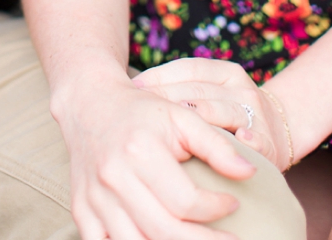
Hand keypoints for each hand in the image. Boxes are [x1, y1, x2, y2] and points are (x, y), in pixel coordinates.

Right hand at [53, 69, 256, 239]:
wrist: (90, 105)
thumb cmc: (141, 111)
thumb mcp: (181, 116)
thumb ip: (216, 144)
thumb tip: (250, 172)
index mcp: (140, 152)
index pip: (186, 202)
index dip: (216, 209)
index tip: (233, 204)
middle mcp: (114, 179)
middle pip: (164, 232)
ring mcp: (94, 199)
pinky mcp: (81, 212)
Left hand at [132, 59, 291, 171]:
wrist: (283, 132)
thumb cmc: (230, 115)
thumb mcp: (211, 95)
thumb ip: (181, 91)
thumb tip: (129, 91)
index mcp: (225, 71)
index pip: (187, 69)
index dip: (159, 77)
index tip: (131, 89)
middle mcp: (241, 87)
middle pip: (198, 91)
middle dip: (167, 102)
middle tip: (139, 114)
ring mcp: (256, 113)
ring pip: (220, 112)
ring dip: (195, 121)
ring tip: (169, 128)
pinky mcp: (269, 142)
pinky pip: (254, 140)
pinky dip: (242, 142)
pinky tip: (228, 144)